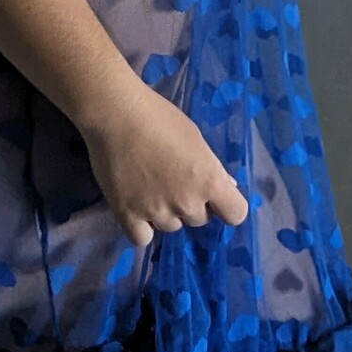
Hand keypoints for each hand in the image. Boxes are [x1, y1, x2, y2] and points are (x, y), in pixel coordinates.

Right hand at [77, 82, 249, 249]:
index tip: (214, 196)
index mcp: (209, 181)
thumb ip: (211, 167)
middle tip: (172, 180)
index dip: (226, 205)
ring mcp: (156, 212)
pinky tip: (136, 208)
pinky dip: (142, 227)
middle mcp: (187, 202)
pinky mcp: (127, 215)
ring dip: (165, 212)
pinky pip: (142, 238)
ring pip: (171, 226)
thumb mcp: (195, 137)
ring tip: (147, 186)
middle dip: (191, 203)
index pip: (236, 214)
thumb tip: (226, 185)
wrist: (115, 113)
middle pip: (199, 219)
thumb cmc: (159, 117)